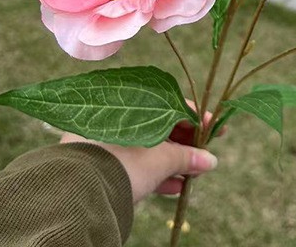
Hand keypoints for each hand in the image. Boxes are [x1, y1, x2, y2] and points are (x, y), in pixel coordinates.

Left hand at [60, 115, 217, 202]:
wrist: (79, 190)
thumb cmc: (123, 163)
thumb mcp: (161, 159)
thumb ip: (186, 157)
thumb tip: (211, 160)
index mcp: (134, 104)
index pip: (172, 105)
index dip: (197, 118)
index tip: (216, 128)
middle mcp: (120, 117)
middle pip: (162, 127)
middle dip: (187, 143)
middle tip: (206, 155)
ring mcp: (110, 140)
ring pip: (150, 147)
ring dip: (175, 161)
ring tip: (193, 176)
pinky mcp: (104, 162)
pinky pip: (136, 163)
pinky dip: (156, 173)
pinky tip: (175, 187)